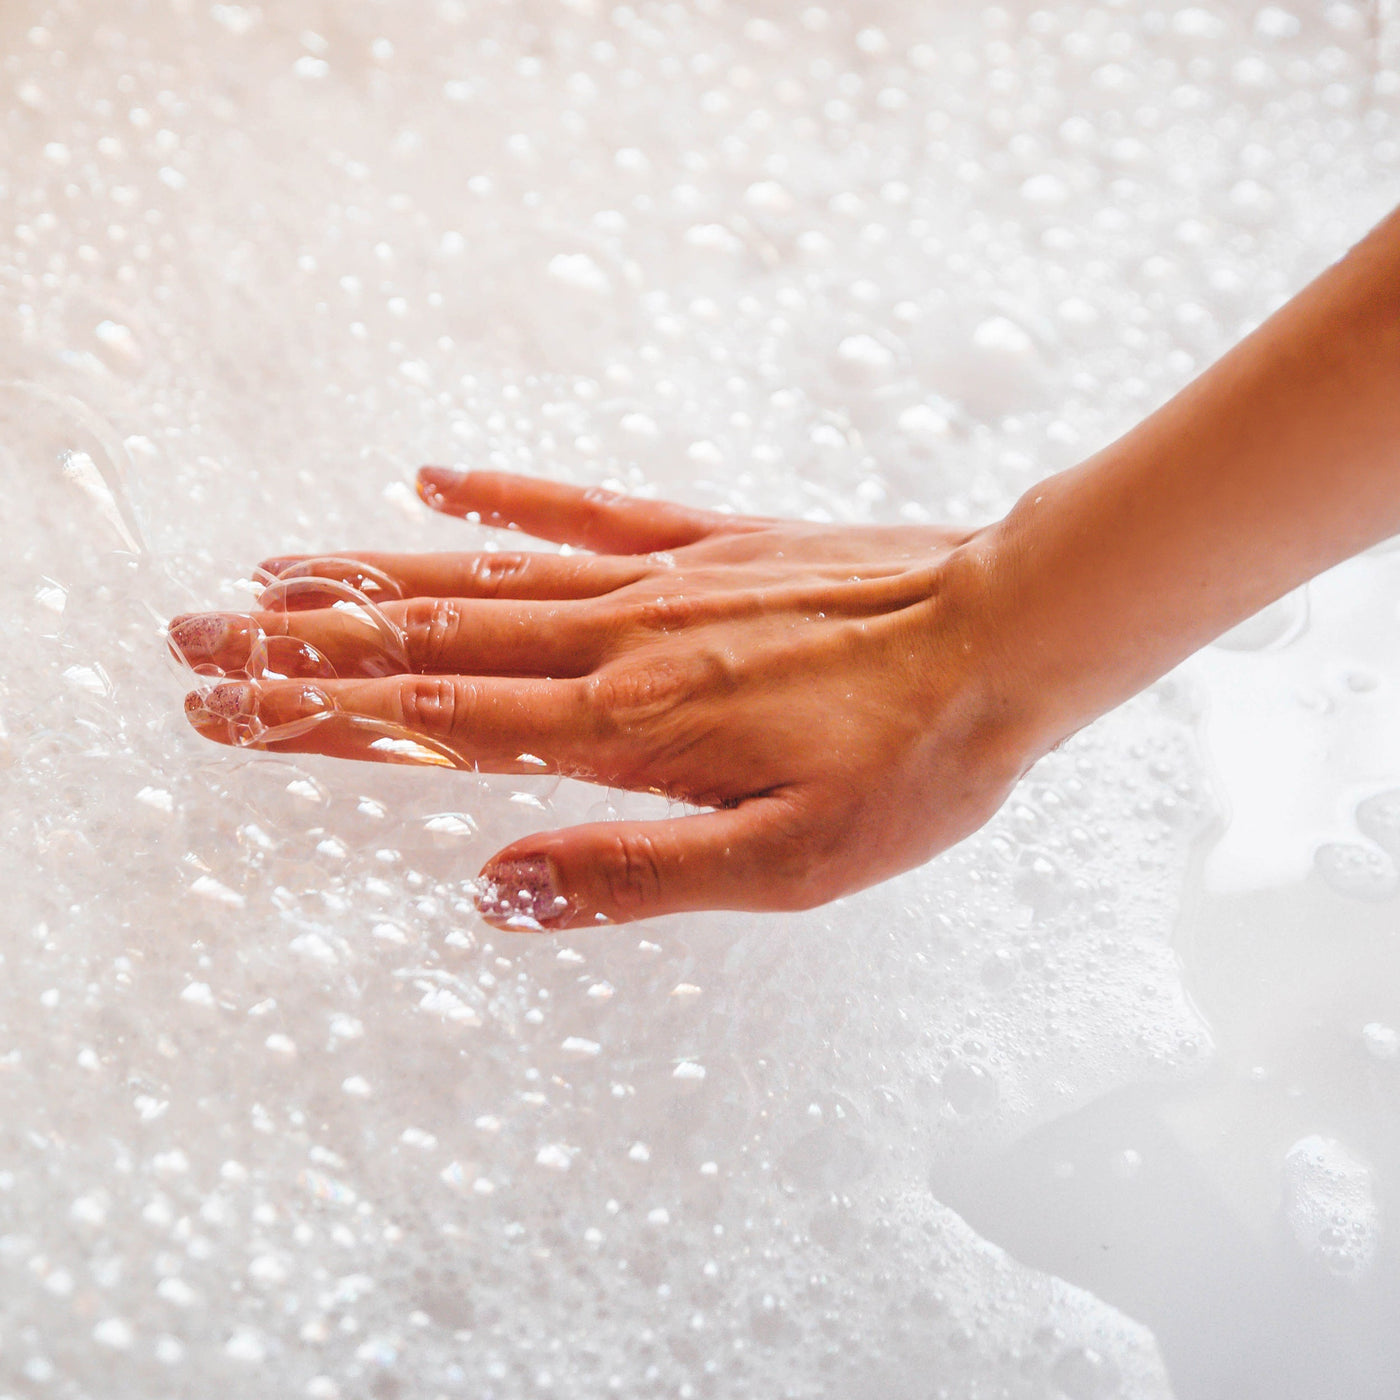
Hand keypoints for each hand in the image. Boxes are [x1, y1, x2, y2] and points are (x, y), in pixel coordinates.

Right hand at [171, 469, 1039, 929]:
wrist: (1005, 634)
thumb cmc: (910, 763)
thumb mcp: (787, 865)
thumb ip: (634, 877)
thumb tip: (498, 895)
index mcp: (627, 731)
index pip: (441, 725)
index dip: (326, 722)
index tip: (231, 710)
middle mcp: (619, 643)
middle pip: (430, 642)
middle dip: (304, 646)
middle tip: (197, 635)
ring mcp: (660, 579)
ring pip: (482, 577)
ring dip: (368, 578)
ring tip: (273, 573)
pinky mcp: (709, 539)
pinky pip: (584, 511)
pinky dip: (503, 499)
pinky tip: (437, 487)